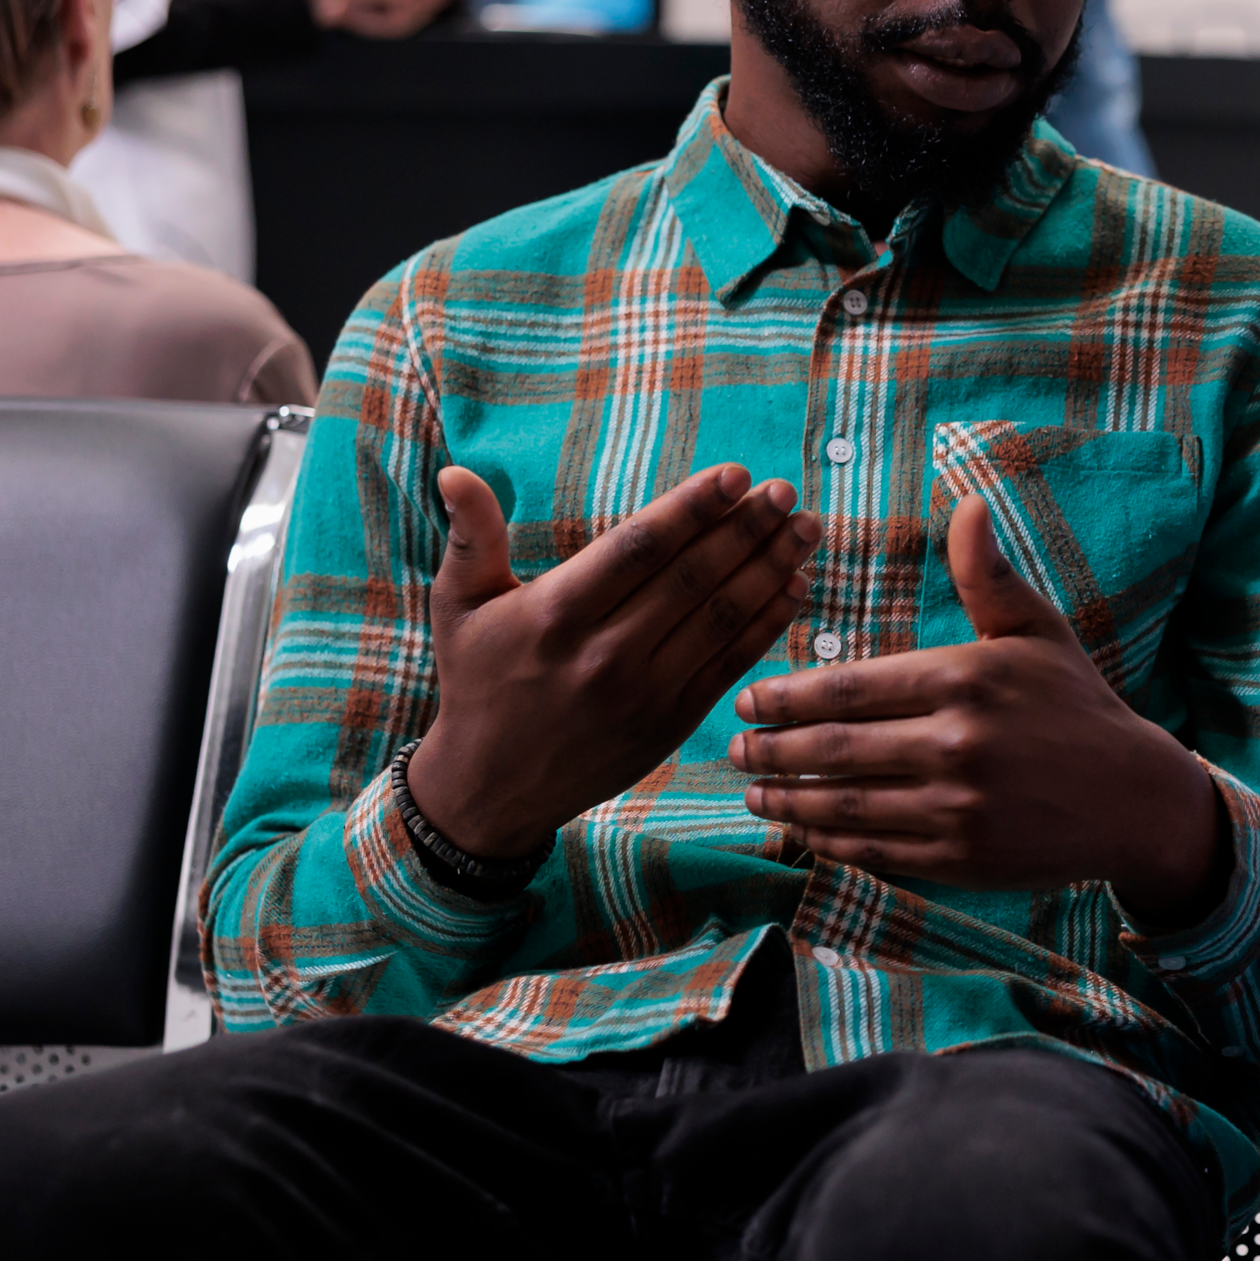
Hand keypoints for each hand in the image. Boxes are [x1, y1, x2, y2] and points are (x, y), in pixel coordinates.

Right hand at [402, 463, 820, 858]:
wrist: (491, 787)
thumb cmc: (477, 681)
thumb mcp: (459, 607)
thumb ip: (470, 537)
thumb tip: (454, 472)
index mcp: (555, 613)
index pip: (639, 548)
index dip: (693, 508)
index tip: (738, 475)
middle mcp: (604, 653)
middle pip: (692, 578)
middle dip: (747, 530)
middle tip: (787, 492)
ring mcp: (644, 692)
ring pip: (721, 619)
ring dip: (771, 569)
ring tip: (805, 529)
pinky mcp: (671, 724)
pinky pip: (730, 664)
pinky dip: (767, 624)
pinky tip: (794, 587)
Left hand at [729, 499, 1228, 925]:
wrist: (1134, 798)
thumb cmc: (1076, 704)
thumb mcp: (1037, 629)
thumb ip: (988, 573)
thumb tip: (968, 502)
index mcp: (963, 679)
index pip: (849, 688)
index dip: (787, 695)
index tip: (749, 695)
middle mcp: (956, 745)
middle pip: (834, 749)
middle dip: (772, 748)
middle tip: (734, 746)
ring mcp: (958, 808)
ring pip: (846, 805)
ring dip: (787, 800)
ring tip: (752, 791)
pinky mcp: (962, 860)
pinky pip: (877, 852)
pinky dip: (830, 844)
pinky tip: (802, 833)